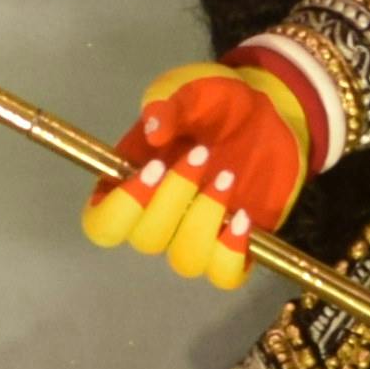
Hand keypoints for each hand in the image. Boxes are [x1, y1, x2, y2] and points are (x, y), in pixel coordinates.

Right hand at [82, 61, 307, 290]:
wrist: (267, 114)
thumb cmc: (217, 104)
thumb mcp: (193, 93)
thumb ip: (171, 108)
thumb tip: (155, 128)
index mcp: (127, 186)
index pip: (102, 223)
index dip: (123, 207)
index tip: (153, 170)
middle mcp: (154, 219)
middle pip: (146, 239)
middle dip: (175, 199)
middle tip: (202, 153)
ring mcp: (192, 236)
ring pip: (184, 259)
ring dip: (205, 221)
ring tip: (226, 176)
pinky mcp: (230, 246)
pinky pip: (223, 275)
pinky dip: (232, 252)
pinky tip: (244, 218)